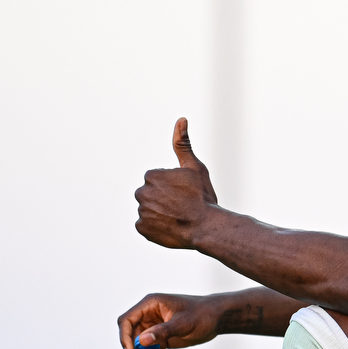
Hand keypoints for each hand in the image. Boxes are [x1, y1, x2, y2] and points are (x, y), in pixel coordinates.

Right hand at [117, 292, 225, 348]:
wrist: (217, 318)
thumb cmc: (202, 314)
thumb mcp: (183, 323)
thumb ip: (162, 332)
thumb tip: (142, 341)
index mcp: (150, 305)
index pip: (126, 320)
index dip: (124, 337)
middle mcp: (149, 316)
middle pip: (131, 336)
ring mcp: (155, 328)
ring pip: (143, 347)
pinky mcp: (162, 339)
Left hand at [134, 118, 217, 248]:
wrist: (207, 227)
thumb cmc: (203, 197)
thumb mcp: (195, 167)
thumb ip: (183, 144)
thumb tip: (181, 119)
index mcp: (151, 176)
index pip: (158, 181)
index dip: (173, 187)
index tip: (185, 193)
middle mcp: (142, 192)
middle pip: (151, 195)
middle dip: (164, 200)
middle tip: (182, 207)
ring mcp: (141, 212)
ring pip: (150, 210)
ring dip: (161, 214)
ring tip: (179, 218)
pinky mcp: (142, 229)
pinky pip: (147, 226)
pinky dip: (156, 227)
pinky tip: (171, 228)